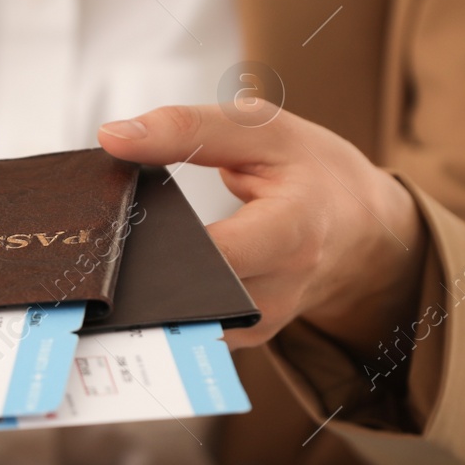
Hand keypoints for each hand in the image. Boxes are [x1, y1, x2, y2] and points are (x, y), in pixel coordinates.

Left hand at [98, 99, 426, 353]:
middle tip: (100, 244)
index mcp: (292, 232)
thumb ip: (186, 129)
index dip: (161, 244)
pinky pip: (191, 326)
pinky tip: (148, 273)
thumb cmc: (312, 172)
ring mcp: (262, 322)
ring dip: (146, 291)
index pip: (217, 253)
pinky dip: (164, 300)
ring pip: (183, 320)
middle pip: (189, 296)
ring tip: (121, 257)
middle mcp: (279, 290)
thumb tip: (111, 137)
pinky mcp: (246, 336)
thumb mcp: (262, 131)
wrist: (363, 229)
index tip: (114, 226)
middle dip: (140, 274)